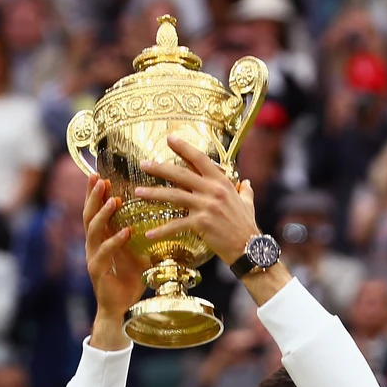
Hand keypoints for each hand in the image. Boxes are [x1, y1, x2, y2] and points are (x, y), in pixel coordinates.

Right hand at [81, 176, 146, 323]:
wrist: (120, 309)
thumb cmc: (129, 280)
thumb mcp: (138, 253)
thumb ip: (143, 236)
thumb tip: (164, 218)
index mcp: (101, 239)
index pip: (95, 211)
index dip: (96, 193)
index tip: (100, 174)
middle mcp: (93, 245)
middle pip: (89, 215)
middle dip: (93, 196)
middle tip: (100, 178)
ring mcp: (93, 257)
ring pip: (93, 230)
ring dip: (103, 214)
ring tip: (113, 200)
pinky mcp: (97, 271)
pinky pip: (105, 252)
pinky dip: (115, 241)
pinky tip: (126, 231)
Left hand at [135, 134, 259, 265]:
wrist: (249, 247)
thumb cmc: (247, 225)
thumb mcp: (247, 203)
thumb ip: (245, 191)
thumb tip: (246, 183)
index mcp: (221, 182)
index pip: (199, 159)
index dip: (184, 148)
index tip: (169, 139)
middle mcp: (212, 190)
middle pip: (181, 174)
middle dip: (159, 168)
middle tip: (143, 164)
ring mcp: (206, 206)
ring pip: (174, 196)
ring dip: (153, 193)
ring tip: (137, 192)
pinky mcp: (200, 223)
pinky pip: (176, 225)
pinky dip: (161, 230)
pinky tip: (149, 234)